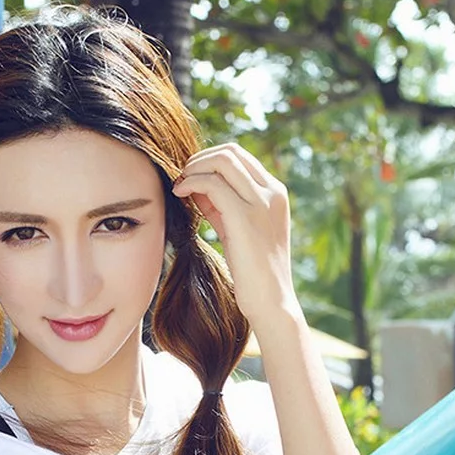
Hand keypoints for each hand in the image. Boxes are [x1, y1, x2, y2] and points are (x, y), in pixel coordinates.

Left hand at [172, 143, 298, 328]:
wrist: (271, 303)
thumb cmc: (253, 273)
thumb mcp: (238, 231)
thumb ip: (222, 206)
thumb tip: (196, 186)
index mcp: (275, 193)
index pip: (240, 156)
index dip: (210, 161)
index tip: (191, 178)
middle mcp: (272, 192)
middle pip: (231, 152)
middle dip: (200, 159)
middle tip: (181, 178)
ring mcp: (261, 203)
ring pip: (222, 160)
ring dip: (194, 168)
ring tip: (179, 186)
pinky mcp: (245, 217)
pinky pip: (212, 183)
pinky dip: (191, 182)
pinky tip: (179, 194)